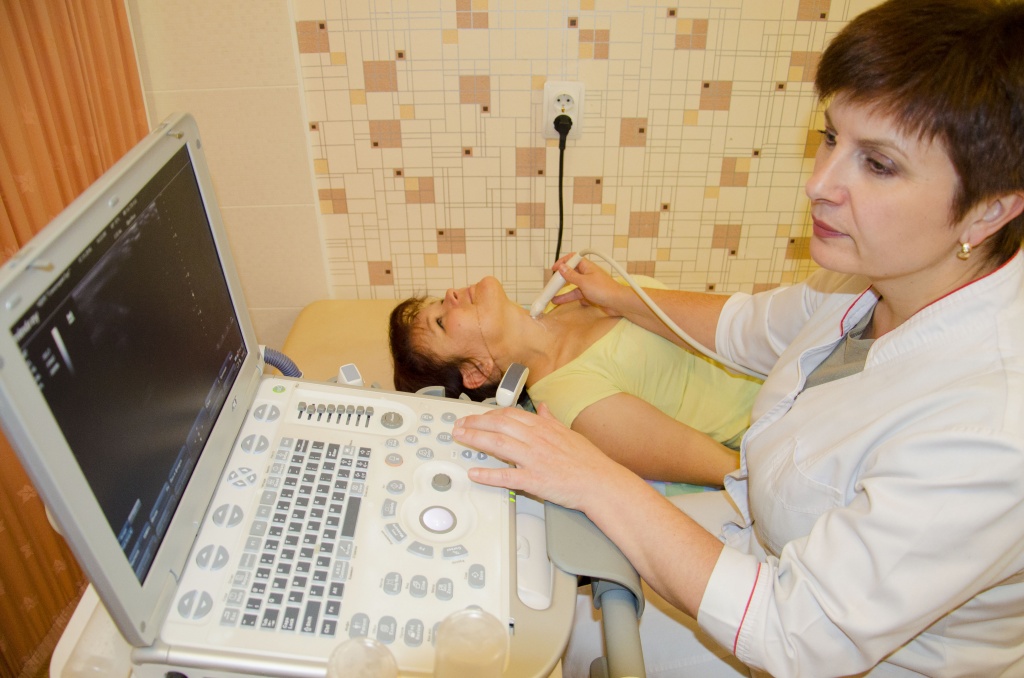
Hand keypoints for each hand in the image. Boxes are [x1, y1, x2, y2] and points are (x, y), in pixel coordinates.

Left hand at [453, 403, 625, 511]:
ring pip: (499, 444)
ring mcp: (534, 459)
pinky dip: (489, 474)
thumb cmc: (588, 461)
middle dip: (475, 424)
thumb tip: (542, 408)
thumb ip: (551, 420)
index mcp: (543, 427)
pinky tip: (475, 472)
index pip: (509, 415)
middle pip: (499, 425)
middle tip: (459, 426)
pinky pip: (507, 476)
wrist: (601, 482)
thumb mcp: (568, 433)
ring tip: (460, 438)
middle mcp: (537, 440)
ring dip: (476, 440)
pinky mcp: (535, 480)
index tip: (475, 417)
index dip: (488, 414)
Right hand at [548, 253, 629, 316]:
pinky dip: (569, 298)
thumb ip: (571, 276)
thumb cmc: (604, 290)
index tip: (554, 268)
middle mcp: (587, 274)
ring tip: (552, 296)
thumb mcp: (584, 282)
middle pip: (570, 273)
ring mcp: (589, 285)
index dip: (563, 262)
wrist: (618, 303)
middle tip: (551, 284)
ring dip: (562, 291)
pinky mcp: (590, 295)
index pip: (572, 259)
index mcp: (587, 266)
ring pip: (572, 286)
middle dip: (560, 278)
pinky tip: (561, 302)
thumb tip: (561, 267)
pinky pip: (576, 295)